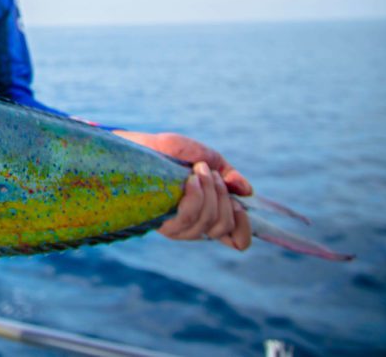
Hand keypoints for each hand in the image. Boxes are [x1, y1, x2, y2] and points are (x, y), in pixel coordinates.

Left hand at [113, 131, 252, 250]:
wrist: (138, 144)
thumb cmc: (170, 152)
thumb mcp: (205, 157)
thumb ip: (228, 175)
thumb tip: (247, 191)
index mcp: (207, 214)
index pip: (235, 240)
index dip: (243, 231)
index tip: (240, 207)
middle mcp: (192, 225)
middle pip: (222, 227)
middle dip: (223, 196)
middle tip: (208, 172)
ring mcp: (176, 226)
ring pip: (208, 223)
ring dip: (210, 193)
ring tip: (198, 170)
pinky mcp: (160, 221)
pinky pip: (188, 218)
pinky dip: (197, 196)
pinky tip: (190, 180)